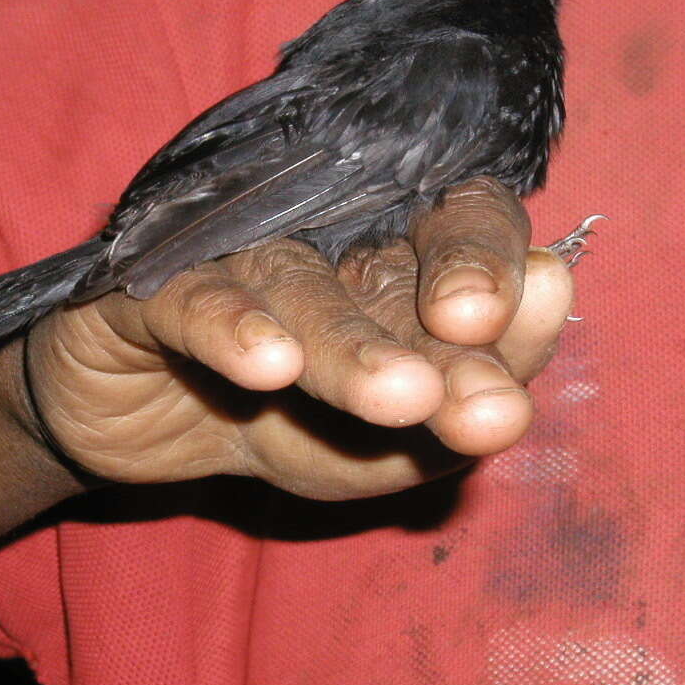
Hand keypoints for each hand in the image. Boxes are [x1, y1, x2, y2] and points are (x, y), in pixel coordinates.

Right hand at [25, 178, 574, 500]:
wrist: (130, 433)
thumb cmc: (273, 429)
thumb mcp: (380, 453)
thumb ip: (461, 403)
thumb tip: (555, 295)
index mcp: (393, 271)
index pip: (464, 231)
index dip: (492, 266)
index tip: (503, 329)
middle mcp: (323, 244)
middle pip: (397, 248)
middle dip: (449, 295)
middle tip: (478, 358)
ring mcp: (234, 255)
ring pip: (302, 284)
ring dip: (353, 344)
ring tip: (401, 398)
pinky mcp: (150, 284)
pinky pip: (193, 298)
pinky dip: (232, 327)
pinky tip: (267, 366)